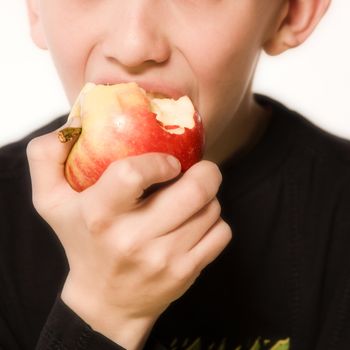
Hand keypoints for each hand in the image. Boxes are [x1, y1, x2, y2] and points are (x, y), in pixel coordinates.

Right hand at [27, 130, 231, 348]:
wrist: (105, 302)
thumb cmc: (81, 243)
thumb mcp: (50, 202)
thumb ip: (46, 158)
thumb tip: (72, 123)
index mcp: (99, 215)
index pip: (133, 174)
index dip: (160, 161)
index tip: (170, 162)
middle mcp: (132, 239)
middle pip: (194, 190)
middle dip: (206, 172)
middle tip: (200, 169)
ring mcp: (163, 258)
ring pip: (211, 209)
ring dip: (208, 197)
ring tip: (191, 199)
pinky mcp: (185, 273)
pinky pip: (221, 233)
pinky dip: (214, 222)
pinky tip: (196, 223)